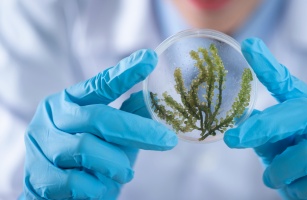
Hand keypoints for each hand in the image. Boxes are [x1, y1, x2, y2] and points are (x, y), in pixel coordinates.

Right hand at [24, 50, 177, 198]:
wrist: (52, 193)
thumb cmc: (86, 159)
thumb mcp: (110, 135)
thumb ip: (128, 116)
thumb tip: (153, 97)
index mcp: (70, 101)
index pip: (100, 84)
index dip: (125, 72)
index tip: (150, 59)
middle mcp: (52, 117)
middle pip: (99, 117)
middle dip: (138, 130)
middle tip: (168, 140)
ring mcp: (42, 145)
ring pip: (87, 149)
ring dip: (116, 164)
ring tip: (126, 173)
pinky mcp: (38, 176)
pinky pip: (77, 181)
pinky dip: (98, 187)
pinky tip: (102, 187)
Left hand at [224, 38, 306, 198]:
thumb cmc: (306, 168)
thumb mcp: (281, 148)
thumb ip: (266, 134)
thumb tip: (241, 120)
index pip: (288, 84)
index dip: (268, 66)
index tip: (249, 46)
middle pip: (299, 112)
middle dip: (264, 127)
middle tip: (233, 140)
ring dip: (282, 172)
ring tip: (274, 179)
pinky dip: (301, 191)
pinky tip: (302, 191)